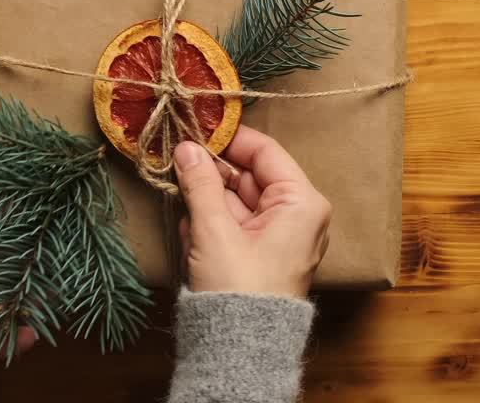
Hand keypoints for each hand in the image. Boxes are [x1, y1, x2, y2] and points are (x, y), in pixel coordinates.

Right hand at [174, 125, 331, 297]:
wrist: (241, 351)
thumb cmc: (239, 289)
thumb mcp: (214, 230)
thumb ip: (200, 183)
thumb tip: (186, 148)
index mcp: (301, 202)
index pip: (265, 151)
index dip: (229, 138)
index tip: (196, 127)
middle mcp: (297, 215)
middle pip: (249, 175)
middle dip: (212, 175)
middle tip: (177, 163)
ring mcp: (279, 236)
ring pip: (236, 200)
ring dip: (206, 204)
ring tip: (187, 212)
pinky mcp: (261, 254)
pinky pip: (233, 225)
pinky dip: (210, 225)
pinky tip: (192, 236)